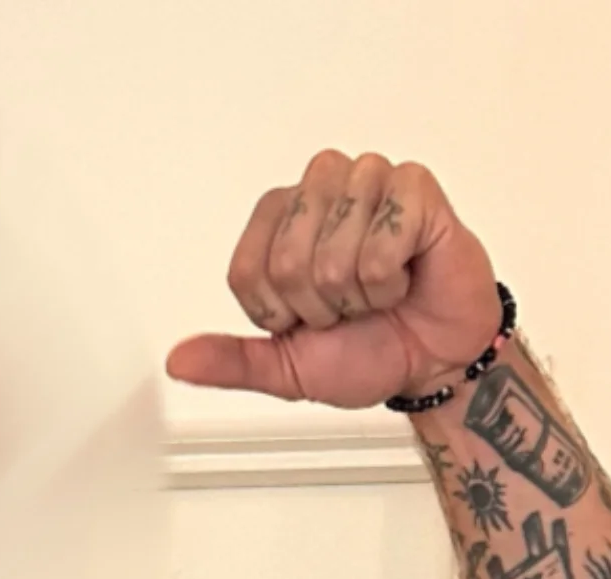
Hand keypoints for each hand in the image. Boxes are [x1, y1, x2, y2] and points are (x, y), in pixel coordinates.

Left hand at [166, 155, 500, 409]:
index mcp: (280, 218)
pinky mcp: (413, 186)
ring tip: (378, 288)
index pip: (248, 269)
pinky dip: (391, 280)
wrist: (431, 360)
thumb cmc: (367, 349)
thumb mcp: (285, 367)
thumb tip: (179, 361)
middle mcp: (319, 187)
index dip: (279, 312)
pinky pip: (380, 245)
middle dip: (321, 305)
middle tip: (350, 305)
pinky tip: (405, 272)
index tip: (309, 317)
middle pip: (288, 261)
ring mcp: (367, 180)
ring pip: (334, 254)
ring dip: (359, 294)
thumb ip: (231, 361)